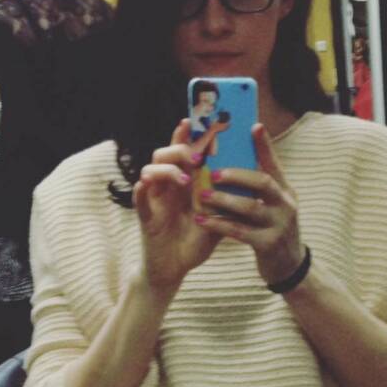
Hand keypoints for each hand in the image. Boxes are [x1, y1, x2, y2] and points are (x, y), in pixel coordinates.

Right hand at [133, 119, 221, 288]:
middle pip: (164, 154)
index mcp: (183, 181)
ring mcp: (154, 199)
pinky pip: (139, 197)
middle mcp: (167, 185)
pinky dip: (142, 188)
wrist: (176, 268)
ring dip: (167, 169)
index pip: (182, 151)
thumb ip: (225, 196)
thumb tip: (248, 178)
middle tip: (199, 157)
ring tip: (186, 181)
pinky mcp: (145, 215)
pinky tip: (148, 184)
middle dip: (180, 149)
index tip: (194, 118)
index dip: (185, 134)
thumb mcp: (216, 215)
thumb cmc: (195, 239)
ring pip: (150, 170)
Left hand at [194, 123, 303, 284]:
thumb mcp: (274, 204)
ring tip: (202, 195)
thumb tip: (240, 156)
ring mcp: (279, 225)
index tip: (253, 126)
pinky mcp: (268, 245)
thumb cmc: (273, 228)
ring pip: (250, 208)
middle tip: (213, 172)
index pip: (274, 164)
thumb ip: (260, 183)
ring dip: (224, 200)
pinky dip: (219, 224)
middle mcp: (286, 205)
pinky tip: (201, 220)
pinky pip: (240, 232)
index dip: (265, 145)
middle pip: (263, 182)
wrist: (288, 266)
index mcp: (285, 191)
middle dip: (237, 175)